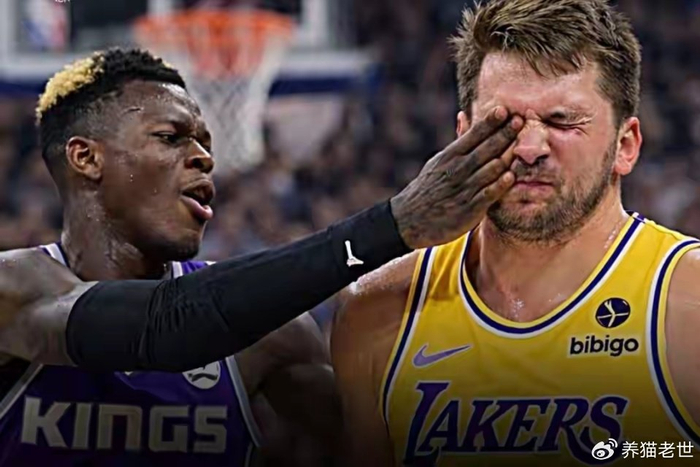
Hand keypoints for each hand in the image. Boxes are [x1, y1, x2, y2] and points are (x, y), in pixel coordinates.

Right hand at [390, 106, 522, 248]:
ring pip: (490, 169)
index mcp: (450, 156)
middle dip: (504, 134)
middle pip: (486, 148)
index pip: (473, 135)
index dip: (490, 122)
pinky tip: (511, 176)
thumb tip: (464, 115)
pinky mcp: (469, 209)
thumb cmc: (429, 188)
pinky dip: (499, 185)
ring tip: (524, 143)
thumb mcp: (438, 161)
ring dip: (507, 156)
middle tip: (520, 120)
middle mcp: (457, 169)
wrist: (410, 220)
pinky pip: (487, 194)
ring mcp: (464, 189)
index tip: (505, 110)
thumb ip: (457, 141)